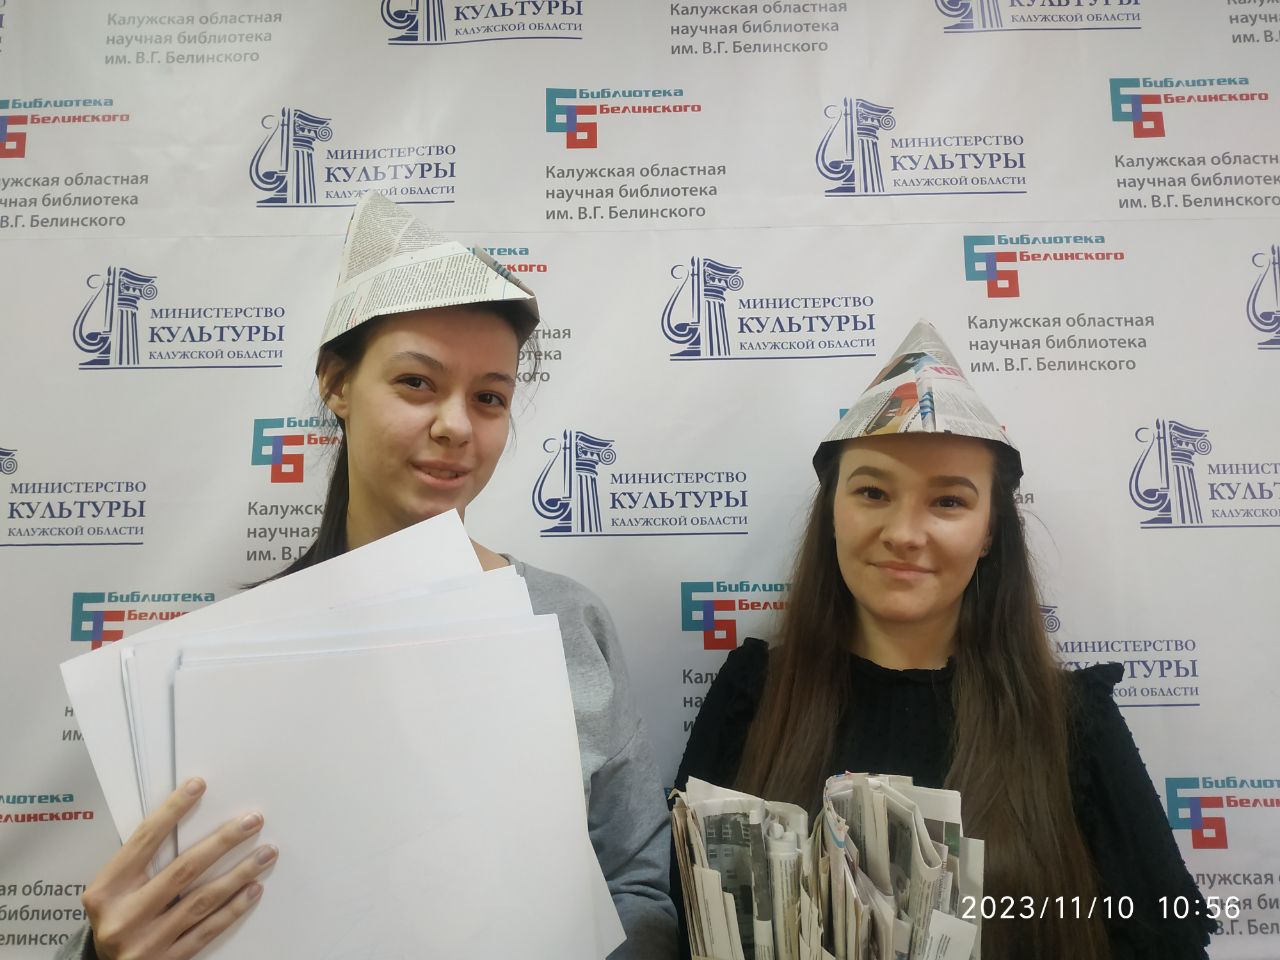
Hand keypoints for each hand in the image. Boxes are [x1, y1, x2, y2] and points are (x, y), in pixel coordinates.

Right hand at [81, 778, 275, 959]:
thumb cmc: (116, 919)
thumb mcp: (114, 891)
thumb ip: (142, 864)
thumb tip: (189, 821)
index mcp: (105, 891)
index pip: (144, 841)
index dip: (172, 811)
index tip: (198, 786)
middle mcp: (124, 917)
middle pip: (183, 870)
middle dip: (223, 841)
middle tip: (252, 820)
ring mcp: (146, 943)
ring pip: (202, 900)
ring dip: (239, 873)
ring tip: (266, 853)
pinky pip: (208, 930)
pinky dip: (234, 908)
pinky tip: (253, 889)